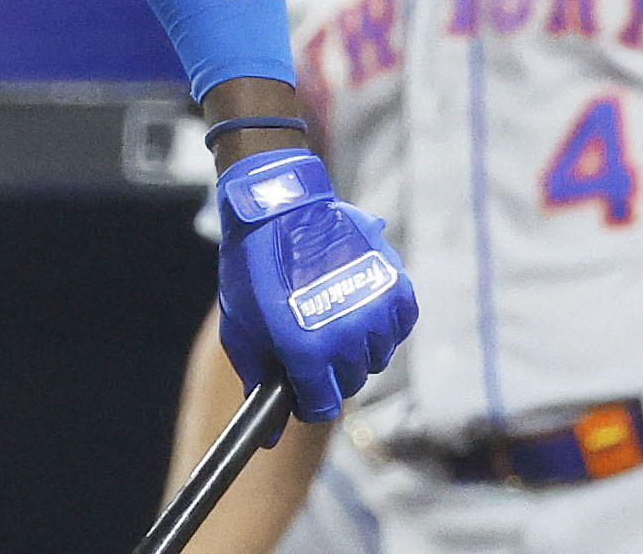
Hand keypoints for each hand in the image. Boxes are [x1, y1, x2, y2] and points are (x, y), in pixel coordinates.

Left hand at [212, 149, 415, 420]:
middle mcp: (346, 336)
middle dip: (332, 373)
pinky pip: (401, 324)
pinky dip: (386, 323)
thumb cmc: (253, 267)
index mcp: (307, 352)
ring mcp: (374, 308)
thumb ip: (257, 381)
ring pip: (377, 356)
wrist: (280, 207)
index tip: (302, 387)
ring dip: (359, 348)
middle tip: (315, 347)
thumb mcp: (241, 328)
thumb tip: (270, 436)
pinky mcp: (394, 283)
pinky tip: (364, 310)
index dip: (309, 401)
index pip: (323, 406)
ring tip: (337, 321)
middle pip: (352, 382)